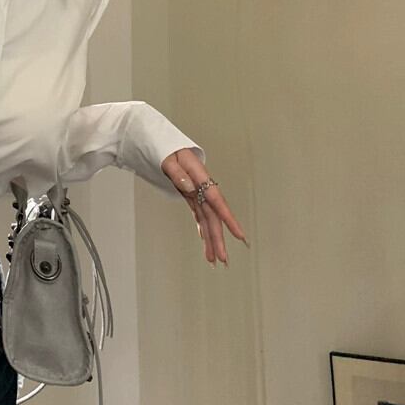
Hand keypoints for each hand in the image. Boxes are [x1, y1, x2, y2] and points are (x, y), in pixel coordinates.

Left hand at [161, 149, 248, 265]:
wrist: (165, 144)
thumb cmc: (167, 150)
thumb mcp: (169, 158)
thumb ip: (177, 173)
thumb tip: (189, 188)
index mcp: (200, 177)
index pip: (217, 201)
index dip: (228, 219)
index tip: (239, 235)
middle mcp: (203, 187)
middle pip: (214, 216)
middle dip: (219, 238)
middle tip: (223, 259)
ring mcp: (198, 193)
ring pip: (208, 219)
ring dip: (212, 239)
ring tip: (215, 260)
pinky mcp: (192, 196)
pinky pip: (201, 215)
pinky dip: (204, 230)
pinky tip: (206, 243)